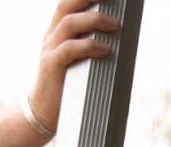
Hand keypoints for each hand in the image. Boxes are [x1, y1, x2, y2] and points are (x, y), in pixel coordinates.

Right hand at [28, 0, 120, 132]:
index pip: (68, 4)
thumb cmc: (69, 87)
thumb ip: (95, 50)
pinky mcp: (51, 65)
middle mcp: (53, 35)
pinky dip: (88, 46)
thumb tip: (126, 47)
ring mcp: (50, 49)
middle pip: (66, 6)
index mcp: (59, 31)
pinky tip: (105, 49)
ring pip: (69, 23)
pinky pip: (68, 49)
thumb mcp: (81, 62)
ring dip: (94, 20)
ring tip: (115, 25)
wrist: (44, 112)